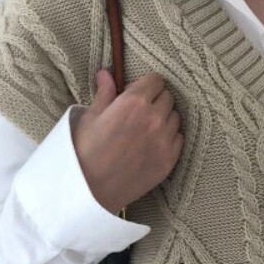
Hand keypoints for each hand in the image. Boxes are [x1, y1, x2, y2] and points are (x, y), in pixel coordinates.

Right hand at [72, 69, 183, 214]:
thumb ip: (105, 93)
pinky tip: (153, 144)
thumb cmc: (84, 152)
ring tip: (146, 128)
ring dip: (164, 118)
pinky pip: (179, 139)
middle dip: (156, 100)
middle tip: (141, 111)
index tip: (137, 92)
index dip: (146, 84)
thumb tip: (106, 74)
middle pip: (168, 98)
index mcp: (134, 102)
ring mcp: (164, 141)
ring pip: (175, 118)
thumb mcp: (90, 116)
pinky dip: (170, 138)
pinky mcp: (169, 160)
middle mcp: (154, 119)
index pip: (156, 80)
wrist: (90, 189)